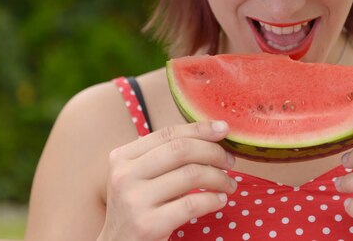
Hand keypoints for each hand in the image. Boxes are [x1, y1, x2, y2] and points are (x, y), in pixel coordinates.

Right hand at [97, 120, 237, 240]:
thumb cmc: (137, 208)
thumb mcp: (140, 177)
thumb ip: (164, 156)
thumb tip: (211, 134)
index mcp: (122, 157)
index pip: (168, 133)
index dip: (199, 129)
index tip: (224, 129)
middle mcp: (124, 175)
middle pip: (181, 150)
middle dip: (213, 152)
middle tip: (230, 162)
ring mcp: (134, 200)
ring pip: (190, 175)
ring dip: (219, 178)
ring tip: (229, 184)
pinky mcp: (147, 225)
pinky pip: (192, 204)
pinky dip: (213, 200)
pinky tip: (220, 200)